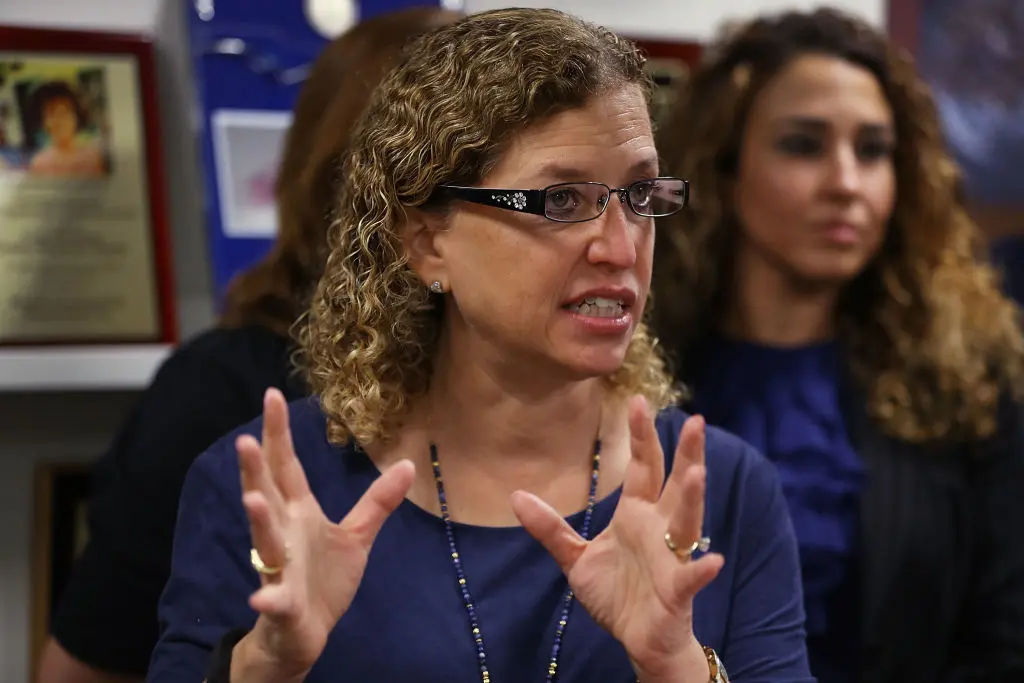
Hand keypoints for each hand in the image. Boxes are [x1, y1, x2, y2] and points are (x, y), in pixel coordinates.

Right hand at [237, 389, 414, 677]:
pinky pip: (274, 599)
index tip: (272, 395)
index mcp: (298, 512)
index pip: (286, 466)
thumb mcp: (357, 536)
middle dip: (256, 468)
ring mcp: (279, 568)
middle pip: (268, 493)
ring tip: (251, 497)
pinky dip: (268, 597)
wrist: (304, 632)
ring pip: (265, 539)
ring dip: (259, 519)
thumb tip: (409, 464)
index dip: (279, 433)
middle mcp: (283, 534)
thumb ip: (378, 501)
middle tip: (246, 439)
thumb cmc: (323, 580)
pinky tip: (261, 596)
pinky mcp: (283, 604)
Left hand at [513, 395, 723, 681]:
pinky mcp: (677, 591)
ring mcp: (672, 558)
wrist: (637, 640)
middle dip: (685, 454)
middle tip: (695, 421)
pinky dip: (701, 568)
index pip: (644, 468)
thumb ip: (550, 529)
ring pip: (687, 523)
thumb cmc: (616, 594)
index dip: (643, 436)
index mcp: (637, 515)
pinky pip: (690, 578)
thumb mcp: (575, 559)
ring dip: (693, 500)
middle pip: (675, 484)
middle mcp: (659, 529)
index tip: (638, 401)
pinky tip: (713, 559)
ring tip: (697, 474)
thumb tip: (516, 495)